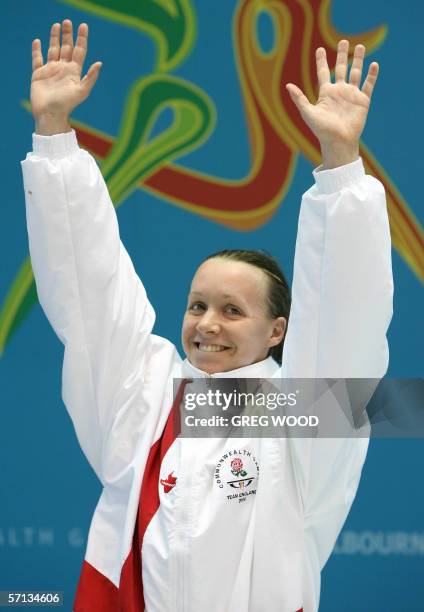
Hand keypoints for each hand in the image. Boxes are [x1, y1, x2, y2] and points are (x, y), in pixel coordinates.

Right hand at [31, 20, 101, 134]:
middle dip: (67, 35)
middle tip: (68, 21)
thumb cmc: (67, 105)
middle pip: (66, 47)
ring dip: (54, 38)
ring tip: (56, 25)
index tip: (83, 26)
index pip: (79, 51)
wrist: (50, 114)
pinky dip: (37, 50)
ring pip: (53, 50)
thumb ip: (90, 77)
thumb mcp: (82, 91)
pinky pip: (37, 59)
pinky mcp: (39, 74)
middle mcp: (63, 69)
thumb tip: (100, 63)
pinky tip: (38, 42)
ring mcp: (51, 70)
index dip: (82, 39)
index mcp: (74, 72)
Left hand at [286, 40, 378, 168]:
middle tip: (343, 41)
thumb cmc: (322, 130)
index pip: (323, 73)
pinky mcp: (363, 101)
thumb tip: (287, 85)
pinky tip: (373, 64)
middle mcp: (339, 92)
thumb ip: (299, 98)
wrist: (338, 142)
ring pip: (356, 73)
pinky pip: (368, 85)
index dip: (321, 61)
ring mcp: (352, 95)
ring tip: (360, 46)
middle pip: (341, 68)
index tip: (320, 49)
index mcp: (326, 93)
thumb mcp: (308, 113)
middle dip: (342, 55)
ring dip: (358, 60)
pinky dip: (371, 75)